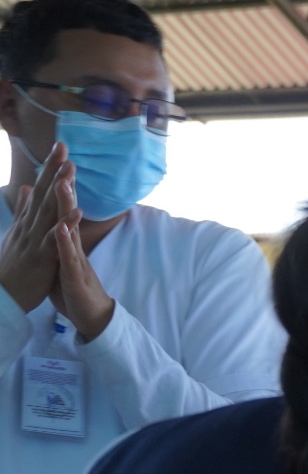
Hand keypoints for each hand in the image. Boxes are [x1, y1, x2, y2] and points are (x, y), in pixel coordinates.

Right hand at [0, 142, 71, 314]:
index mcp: (27, 221)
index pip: (40, 190)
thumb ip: (24, 210)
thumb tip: (27, 188)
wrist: (2, 296)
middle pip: (44, 194)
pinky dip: (65, 225)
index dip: (50, 169)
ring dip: (59, 190)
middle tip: (63, 147)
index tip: (60, 148)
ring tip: (70, 169)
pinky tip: (77, 212)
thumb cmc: (14, 266)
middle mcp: (29, 226)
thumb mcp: (18, 234)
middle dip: (53, 170)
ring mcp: (34, 240)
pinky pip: (54, 239)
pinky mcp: (40, 257)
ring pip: (48, 211)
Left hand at [46, 170, 113, 341]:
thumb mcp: (59, 257)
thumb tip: (49, 217)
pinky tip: (61, 227)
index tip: (54, 158)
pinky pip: (68, 257)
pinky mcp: (75, 276)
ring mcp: (76, 259)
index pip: (60, 207)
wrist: (92, 316)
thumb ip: (53, 236)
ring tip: (63, 183)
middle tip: (63, 157)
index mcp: (65, 240)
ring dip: (67, 206)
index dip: (56, 182)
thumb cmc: (73, 287)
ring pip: (70, 229)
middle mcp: (73, 244)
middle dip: (64, 183)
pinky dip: (65, 242)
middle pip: (67, 210)